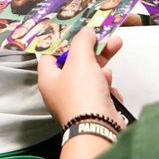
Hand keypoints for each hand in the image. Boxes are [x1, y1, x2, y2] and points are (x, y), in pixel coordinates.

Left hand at [39, 30, 125, 158]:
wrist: (98, 127)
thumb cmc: (82, 95)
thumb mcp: (80, 59)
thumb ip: (82, 40)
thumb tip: (86, 32)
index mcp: (49, 78)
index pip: (52, 55)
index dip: (65, 42)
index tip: (79, 33)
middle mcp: (60, 91)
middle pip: (77, 63)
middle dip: (94, 52)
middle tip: (108, 39)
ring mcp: (78, 101)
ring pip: (92, 77)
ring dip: (103, 72)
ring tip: (107, 74)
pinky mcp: (93, 109)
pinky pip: (102, 92)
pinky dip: (108, 89)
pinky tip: (110, 92)